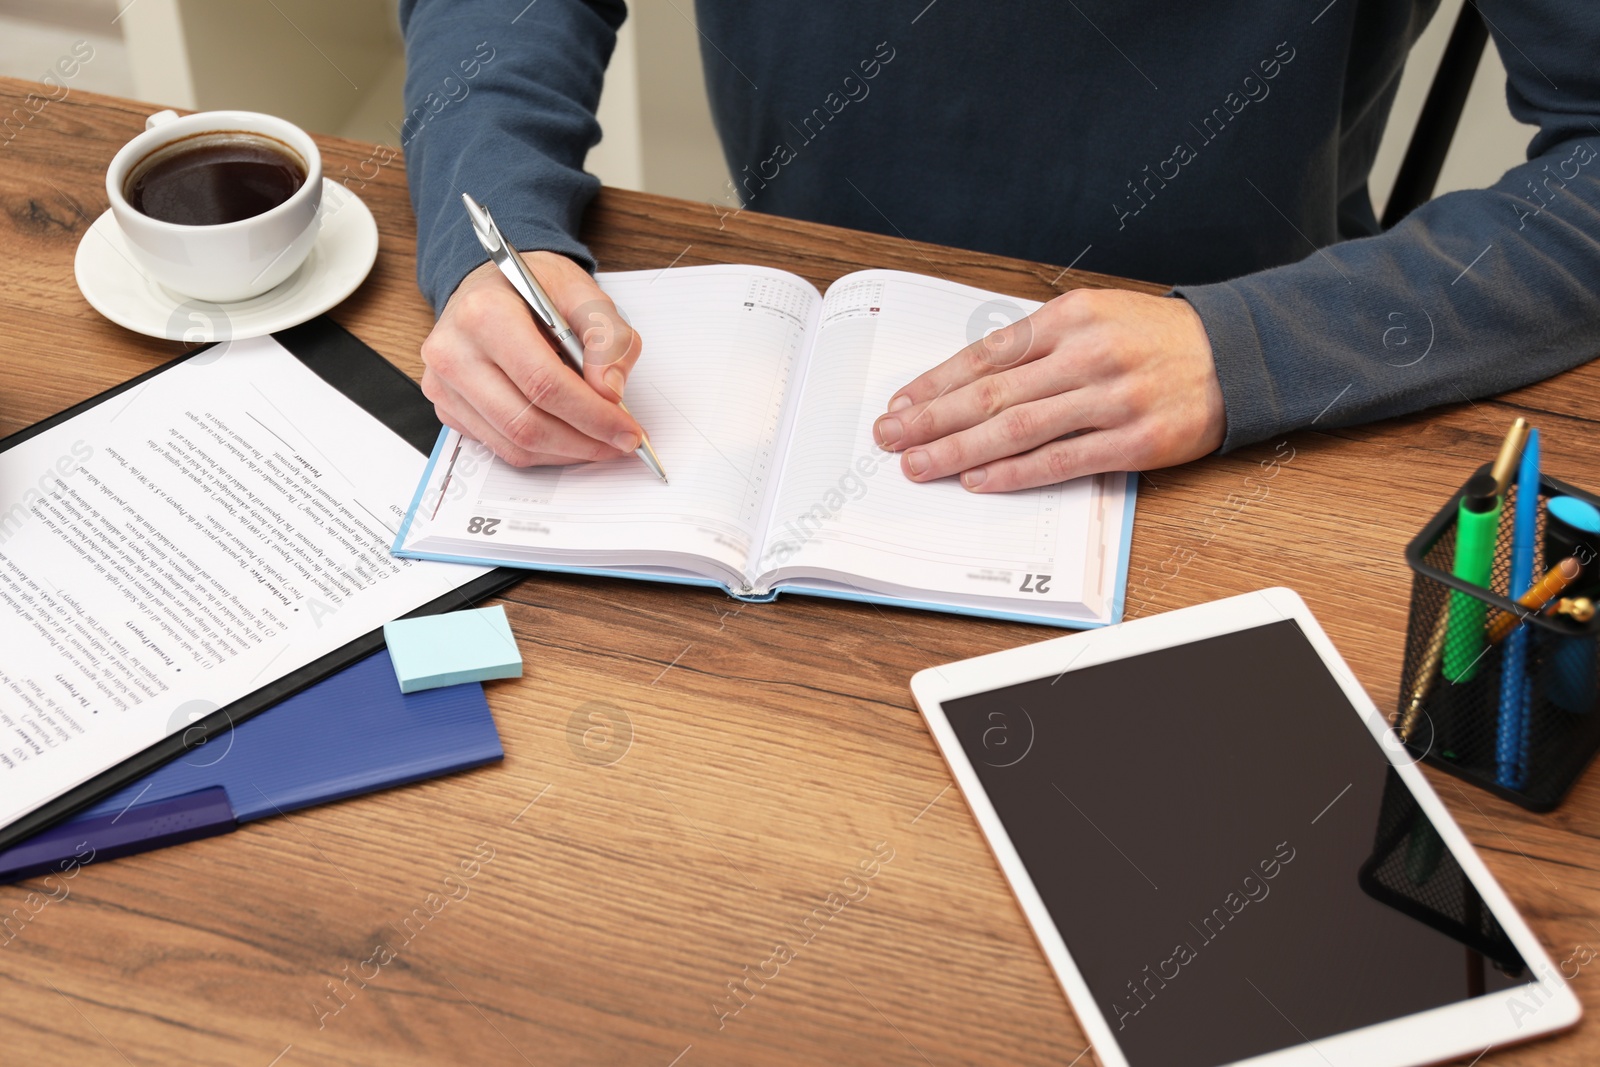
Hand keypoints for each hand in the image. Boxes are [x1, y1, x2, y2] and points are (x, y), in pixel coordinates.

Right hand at [420, 251, 643, 465]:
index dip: (592, 415)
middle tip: (619, 442)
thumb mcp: (585, 295)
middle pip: (526, 422)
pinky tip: (566, 435)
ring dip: (565, 452)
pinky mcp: (445, 406)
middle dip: (583, 441)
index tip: (627, 431)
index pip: (544, 383)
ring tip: (598, 441)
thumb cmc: (535, 289)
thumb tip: (610, 392)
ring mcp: (443, 383)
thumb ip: (608, 339)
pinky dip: (541, 451)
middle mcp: (454, 350)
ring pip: (513, 444)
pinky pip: (499, 447)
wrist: (493, 286)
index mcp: (485, 313)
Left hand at [873, 288, 1225, 491]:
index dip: (936, 382)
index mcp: (1071, 317)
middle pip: (992, 392)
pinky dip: (1016, 472)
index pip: (986, 354)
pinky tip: (980, 480)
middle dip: (933, 418)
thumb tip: (968, 380)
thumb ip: (1038, 345)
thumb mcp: (1095, 317)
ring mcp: (1113, 398)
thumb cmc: (1155, 338)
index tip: (900, 403)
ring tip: (920, 464)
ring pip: (1019, 427)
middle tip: (891, 437)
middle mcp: (1088, 354)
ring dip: (961, 449)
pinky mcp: (1135, 440)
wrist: (1237, 354)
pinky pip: (1063, 460)